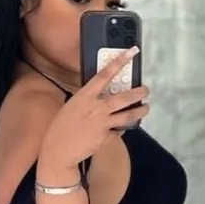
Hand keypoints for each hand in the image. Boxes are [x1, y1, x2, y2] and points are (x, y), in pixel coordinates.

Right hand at [40, 47, 148, 168]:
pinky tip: (123, 126)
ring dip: (140, 110)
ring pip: (129, 115)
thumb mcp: (73, 106)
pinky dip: (122, 127)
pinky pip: (119, 130)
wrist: (58, 151)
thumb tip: (102, 94)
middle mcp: (96, 108)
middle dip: (139, 92)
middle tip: (146, 89)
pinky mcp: (106, 137)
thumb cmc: (61, 127)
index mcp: (85, 96)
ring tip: (145, 107)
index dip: (119, 62)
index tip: (130, 53)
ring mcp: (102, 123)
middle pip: (124, 97)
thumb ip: (88, 99)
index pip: (105, 74)